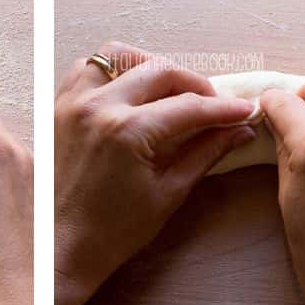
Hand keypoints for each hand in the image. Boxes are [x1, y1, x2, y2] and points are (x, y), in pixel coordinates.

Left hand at [53, 42, 255, 304]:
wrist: (58, 248)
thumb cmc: (113, 231)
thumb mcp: (168, 194)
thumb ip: (205, 154)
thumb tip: (240, 131)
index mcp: (128, 131)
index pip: (189, 106)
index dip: (224, 108)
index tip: (245, 110)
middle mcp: (99, 106)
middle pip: (160, 70)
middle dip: (194, 84)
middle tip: (213, 105)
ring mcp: (74, 101)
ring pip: (119, 55)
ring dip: (150, 66)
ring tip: (170, 91)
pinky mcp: (58, 105)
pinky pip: (87, 67)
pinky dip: (114, 71)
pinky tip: (131, 92)